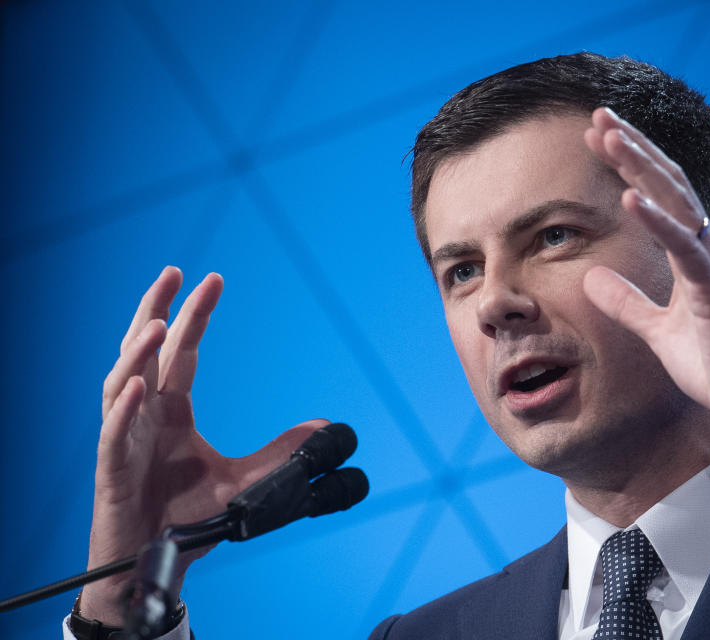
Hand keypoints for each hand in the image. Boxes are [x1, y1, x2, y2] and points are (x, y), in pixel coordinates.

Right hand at [82, 266, 323, 624]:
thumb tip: (327, 430)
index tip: (214, 280)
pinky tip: (137, 386)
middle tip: (174, 272)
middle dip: (158, 310)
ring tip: (156, 324)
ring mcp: (123, 439)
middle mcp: (144, 415)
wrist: (154, 563)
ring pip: (120, 383)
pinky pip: (112, 434)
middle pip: (145, 351)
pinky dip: (122, 409)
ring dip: (136, 352)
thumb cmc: (185, 517)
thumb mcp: (245, 479)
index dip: (195, 316)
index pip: (182, 352)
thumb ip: (281, 453)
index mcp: (171, 410)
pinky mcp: (110, 471)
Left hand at [582, 108, 709, 456]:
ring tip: (610, 137)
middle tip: (598, 116)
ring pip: (677, 202)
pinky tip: (630, 197)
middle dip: (632, 147)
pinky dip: (658, 221)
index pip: (657, 193)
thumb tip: (592, 279)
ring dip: (641, 167)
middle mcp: (702, 250)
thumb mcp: (655, 329)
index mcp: (689, 254)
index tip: (595, 138)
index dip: (628, 163)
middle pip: (667, 183)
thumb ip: (626, 302)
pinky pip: (684, 248)